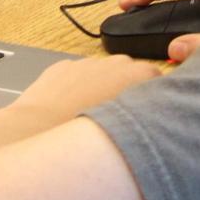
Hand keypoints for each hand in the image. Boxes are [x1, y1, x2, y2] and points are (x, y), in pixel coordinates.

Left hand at [0, 56, 159, 131]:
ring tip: (96, 112)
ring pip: (104, 72)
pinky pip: (79, 74)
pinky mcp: (62, 65)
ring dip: (104, 86)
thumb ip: (148, 119)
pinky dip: (80, 85)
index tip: (153, 113)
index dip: (157, 97)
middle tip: (125, 117)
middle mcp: (113, 62)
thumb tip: (155, 126)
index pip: (159, 78)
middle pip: (132, 72)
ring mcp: (86, 62)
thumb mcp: (133, 133)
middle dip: (130, 90)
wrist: (40, 129)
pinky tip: (73, 106)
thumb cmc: (88, 137)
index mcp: (137, 74)